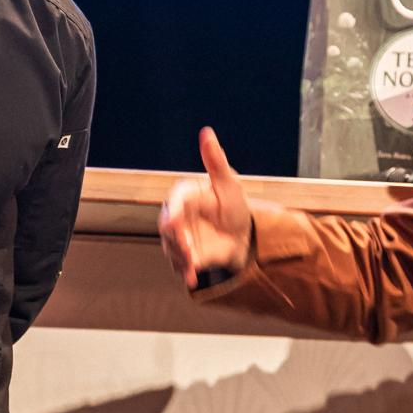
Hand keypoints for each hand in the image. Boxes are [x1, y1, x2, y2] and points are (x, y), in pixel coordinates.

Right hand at [159, 127, 252, 288]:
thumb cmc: (233, 203)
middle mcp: (176, 216)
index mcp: (185, 194)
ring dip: (181, 257)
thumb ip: (215, 160)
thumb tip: (206, 132)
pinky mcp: (184, 256)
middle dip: (176, 238)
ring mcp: (178, 238)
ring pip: (173, 247)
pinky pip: (181, 263)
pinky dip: (186, 272)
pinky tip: (192, 280)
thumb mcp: (229, 183)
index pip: (175, 200)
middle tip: (186, 247)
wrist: (243, 233)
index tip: (175, 220)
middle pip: (169, 226)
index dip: (175, 210)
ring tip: (192, 267)